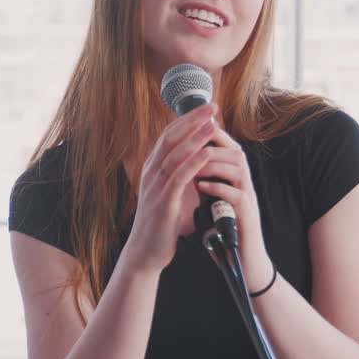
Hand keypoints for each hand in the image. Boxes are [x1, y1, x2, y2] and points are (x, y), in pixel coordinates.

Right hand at [120, 102, 220, 273]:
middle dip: (192, 120)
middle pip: (171, 138)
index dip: (187, 119)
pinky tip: (206, 153)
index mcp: (154, 169)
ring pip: (175, 154)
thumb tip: (200, 158)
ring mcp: (156, 187)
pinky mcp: (163, 202)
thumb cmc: (162, 223)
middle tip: (211, 106)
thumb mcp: (172, 193)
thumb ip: (181, 174)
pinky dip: (193, 162)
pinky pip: (179, 177)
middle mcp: (151, 173)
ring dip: (195, 138)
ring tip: (213, 124)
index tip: (206, 108)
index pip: (170, 135)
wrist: (146, 252)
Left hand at [193, 126, 272, 289]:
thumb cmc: (225, 230)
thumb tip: (186, 159)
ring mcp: (248, 198)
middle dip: (212, 143)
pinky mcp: (247, 215)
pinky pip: (236, 194)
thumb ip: (205, 179)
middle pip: (235, 151)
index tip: (189, 128)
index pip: (227, 147)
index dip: (210, 135)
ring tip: (192, 163)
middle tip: (190, 140)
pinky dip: (218, 188)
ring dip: (213, 163)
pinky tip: (200, 187)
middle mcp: (245, 184)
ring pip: (237, 168)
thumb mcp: (213, 199)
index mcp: (236, 178)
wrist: (243, 262)